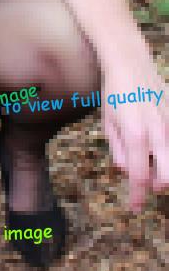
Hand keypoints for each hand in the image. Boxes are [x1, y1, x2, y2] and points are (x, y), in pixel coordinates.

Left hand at [102, 62, 168, 210]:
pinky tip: (159, 147)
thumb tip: (128, 170)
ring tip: (151, 163)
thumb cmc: (115, 93)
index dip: (136, 196)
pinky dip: (167, 149)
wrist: (130, 63)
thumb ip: (119, 149)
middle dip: (156, 185)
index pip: (139, 177)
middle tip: (146, 183)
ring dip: (164, 168)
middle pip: (166, 176)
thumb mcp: (108, 122)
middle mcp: (157, 132)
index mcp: (135, 135)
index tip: (134, 208)